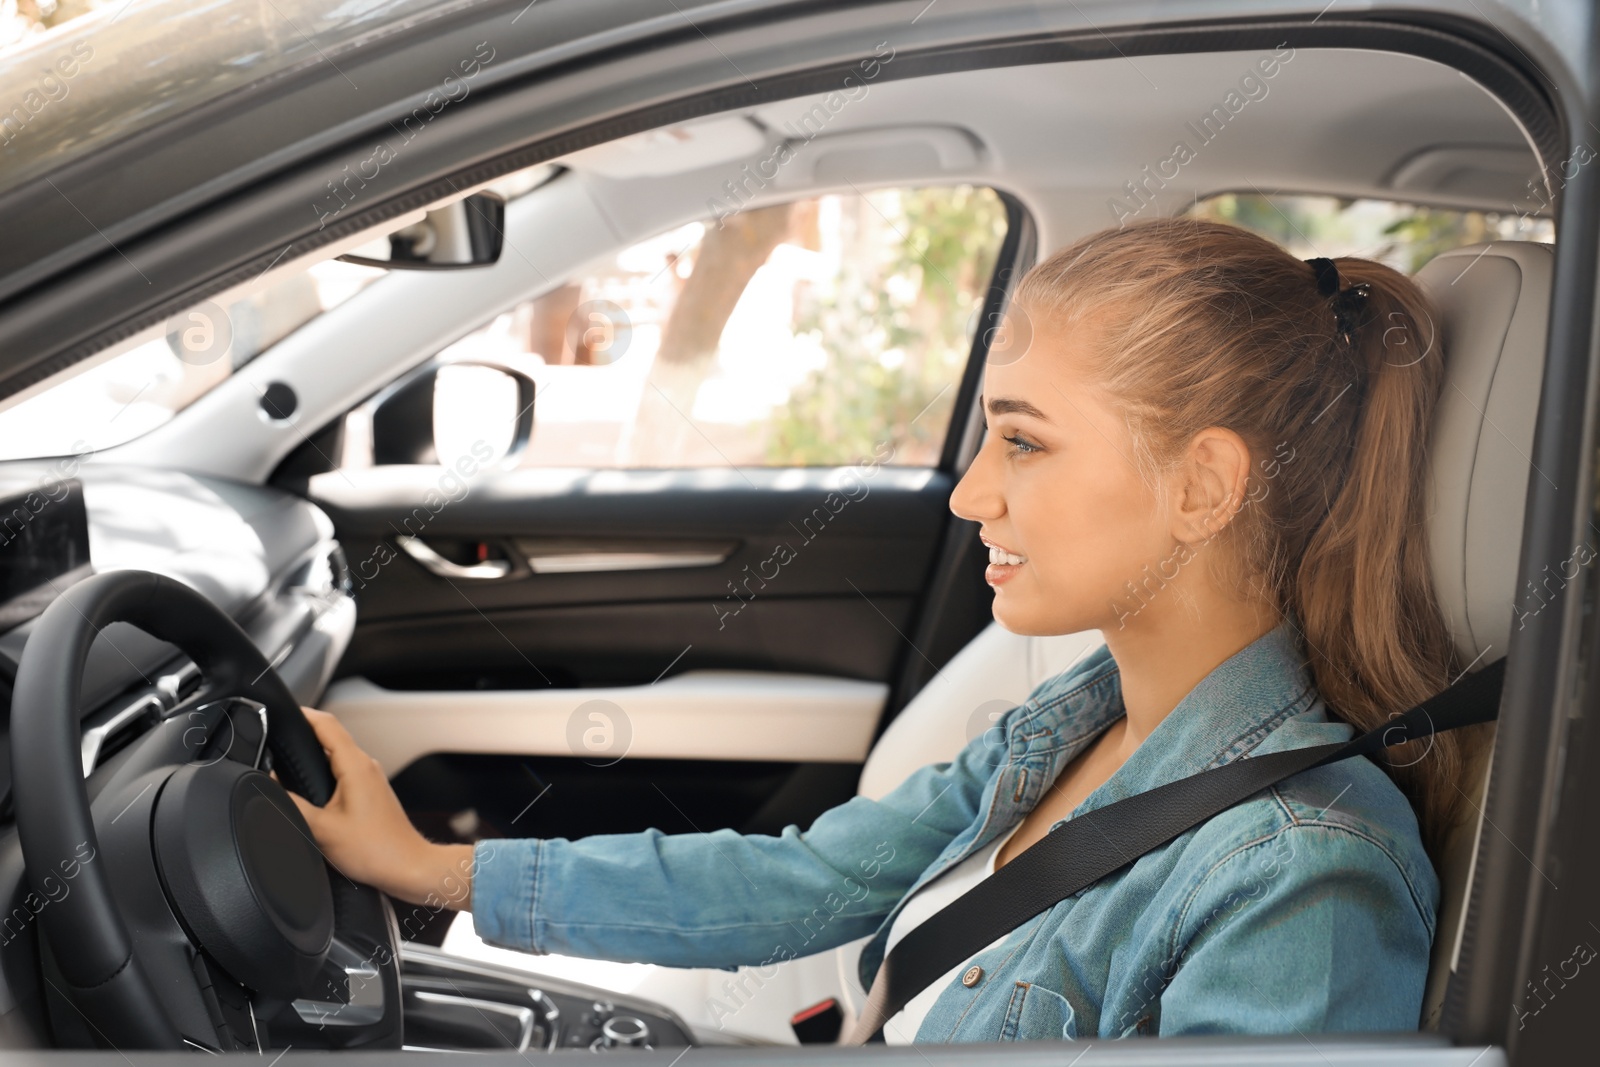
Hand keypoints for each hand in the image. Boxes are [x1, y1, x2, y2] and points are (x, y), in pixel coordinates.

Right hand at [280, 707, 476, 909]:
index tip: (280, 712)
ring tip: (285, 760)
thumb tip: (268, 786)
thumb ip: (291, 804)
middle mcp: (366, 766)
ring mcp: (370, 778)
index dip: (302, 714)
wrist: (408, 868)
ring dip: (312, 755)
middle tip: (274, 738)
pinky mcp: (369, 792)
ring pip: (336, 755)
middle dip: (302, 735)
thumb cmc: (375, 851)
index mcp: (356, 766)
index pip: (326, 724)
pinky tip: (308, 787)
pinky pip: (342, 771)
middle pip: (330, 737)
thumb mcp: (322, 829)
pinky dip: (323, 771)